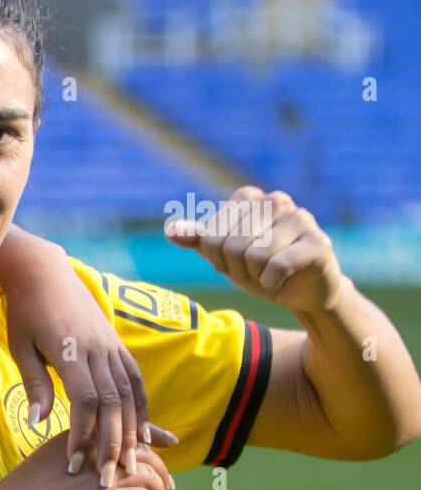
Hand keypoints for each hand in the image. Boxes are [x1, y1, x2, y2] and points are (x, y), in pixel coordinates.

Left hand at [0, 229, 176, 485]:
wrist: (45, 274)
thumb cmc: (25, 313)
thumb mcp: (21, 347)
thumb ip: (34, 384)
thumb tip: (36, 422)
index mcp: (71, 352)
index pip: (85, 402)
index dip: (83, 434)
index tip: (75, 462)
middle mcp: (99, 350)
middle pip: (114, 404)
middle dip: (114, 444)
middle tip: (111, 479)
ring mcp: (112, 347)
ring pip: (130, 395)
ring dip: (133, 432)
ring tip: (132, 464)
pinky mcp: (118, 345)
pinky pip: (136, 380)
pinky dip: (142, 407)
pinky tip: (143, 432)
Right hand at [0, 431, 172, 489]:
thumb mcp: (45, 467)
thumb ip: (70, 465)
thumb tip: (83, 477)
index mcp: (77, 436)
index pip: (122, 429)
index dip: (150, 435)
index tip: (167, 441)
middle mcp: (94, 450)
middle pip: (141, 449)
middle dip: (160, 465)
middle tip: (167, 482)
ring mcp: (103, 474)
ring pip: (149, 473)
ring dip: (160, 488)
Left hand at [166, 187, 346, 313]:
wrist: (301, 291)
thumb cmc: (260, 268)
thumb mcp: (224, 255)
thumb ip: (199, 240)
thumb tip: (170, 230)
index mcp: (249, 198)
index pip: (211, 236)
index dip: (218, 258)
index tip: (235, 260)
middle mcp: (276, 200)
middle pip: (231, 246)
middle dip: (238, 268)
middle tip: (256, 269)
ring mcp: (301, 218)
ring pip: (255, 256)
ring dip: (257, 276)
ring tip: (271, 272)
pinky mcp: (318, 242)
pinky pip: (278, 266)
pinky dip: (274, 282)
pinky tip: (286, 278)